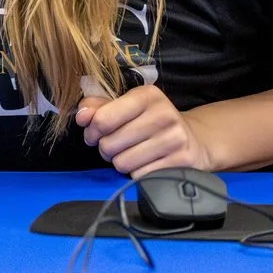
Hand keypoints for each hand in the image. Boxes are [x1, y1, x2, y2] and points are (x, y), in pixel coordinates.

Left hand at [76, 84, 212, 177]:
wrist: (192, 140)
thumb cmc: (150, 123)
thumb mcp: (127, 107)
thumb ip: (99, 108)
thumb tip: (81, 115)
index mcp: (147, 96)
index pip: (103, 119)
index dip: (92, 131)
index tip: (95, 133)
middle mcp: (164, 114)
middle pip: (109, 144)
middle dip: (107, 149)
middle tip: (117, 146)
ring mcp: (175, 139)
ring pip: (122, 163)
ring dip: (122, 162)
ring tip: (133, 154)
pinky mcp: (181, 162)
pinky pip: (139, 176)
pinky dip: (138, 173)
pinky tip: (148, 163)